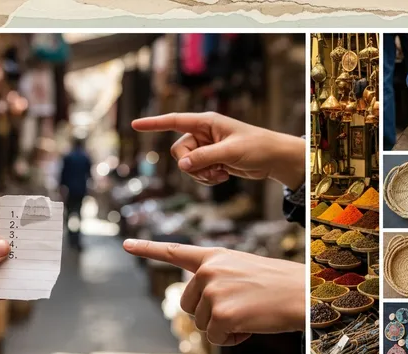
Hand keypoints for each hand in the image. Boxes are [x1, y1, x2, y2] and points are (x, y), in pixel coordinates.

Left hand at [123, 239, 304, 345]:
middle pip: (188, 305)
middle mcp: (209, 270)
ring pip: (202, 324)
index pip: (176, 252)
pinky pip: (215, 338)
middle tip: (240, 307)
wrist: (304, 293)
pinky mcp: (221, 314)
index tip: (126, 244)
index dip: (149, 249)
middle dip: (210, 315)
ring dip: (223, 327)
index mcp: (215, 256)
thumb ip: (216, 280)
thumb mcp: (243, 271)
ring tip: (250, 312)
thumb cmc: (279, 285)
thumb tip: (199, 306)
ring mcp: (214, 291)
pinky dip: (231, 339)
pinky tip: (250, 325)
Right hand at [132, 112, 304, 190]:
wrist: (273, 159)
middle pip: (179, 152)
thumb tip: (182, 166)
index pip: (174, 121)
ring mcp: (206, 148)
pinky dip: (207, 178)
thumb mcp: (230, 152)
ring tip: (221, 173)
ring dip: (201, 175)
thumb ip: (204, 157)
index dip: (154, 123)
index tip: (135, 124)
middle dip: (191, 165)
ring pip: (187, 165)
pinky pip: (197, 173)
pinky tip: (224, 176)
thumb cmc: (256, 147)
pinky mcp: (211, 161)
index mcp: (206, 122)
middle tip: (212, 168)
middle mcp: (203, 133)